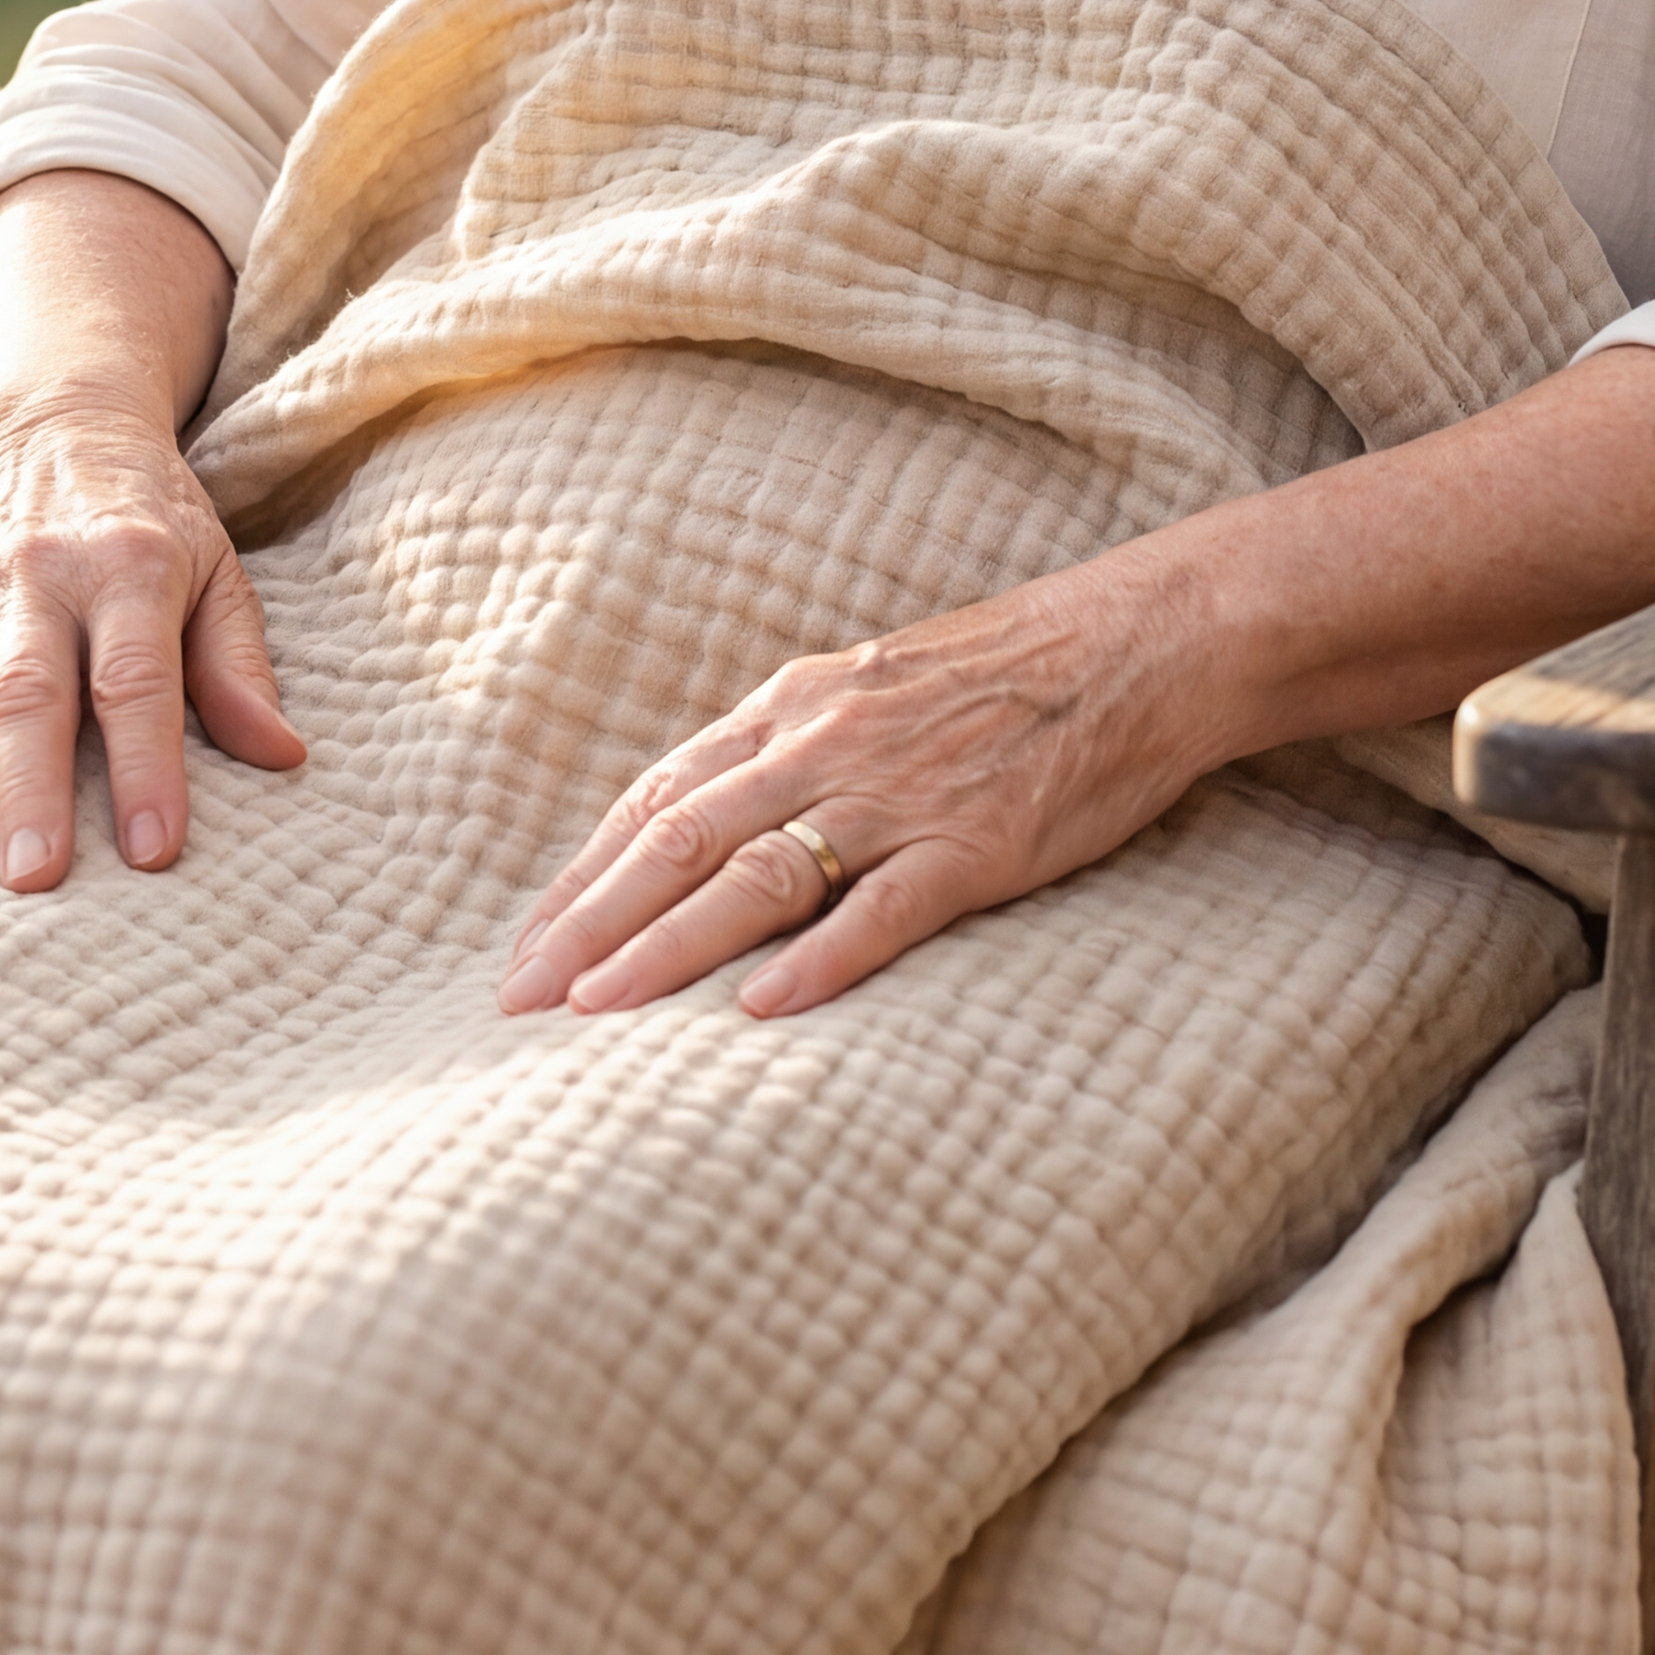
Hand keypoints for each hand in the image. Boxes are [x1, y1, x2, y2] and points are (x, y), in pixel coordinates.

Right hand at [0, 390, 301, 888]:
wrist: (57, 425)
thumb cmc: (154, 519)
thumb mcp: (217, 569)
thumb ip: (239, 664)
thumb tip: (282, 755)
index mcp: (129, 567)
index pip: (136, 678)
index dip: (146, 766)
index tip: (152, 850)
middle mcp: (41, 580)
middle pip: (30, 692)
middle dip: (30, 788)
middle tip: (32, 879)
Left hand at [498, 533, 1238, 1021]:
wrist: (1137, 642)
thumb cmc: (1005, 672)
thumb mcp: (872, 688)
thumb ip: (790, 750)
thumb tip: (707, 825)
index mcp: (793, 706)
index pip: (659, 798)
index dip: (586, 875)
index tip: (527, 944)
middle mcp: (825, 743)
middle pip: (679, 839)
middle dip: (589, 923)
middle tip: (517, 1000)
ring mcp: (900, 794)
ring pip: (756, 875)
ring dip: (666, 947)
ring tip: (596, 1011)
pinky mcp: (976, 843)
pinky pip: (883, 909)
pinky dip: (816, 960)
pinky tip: (760, 1012)